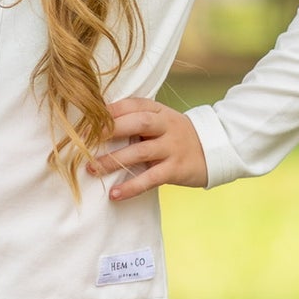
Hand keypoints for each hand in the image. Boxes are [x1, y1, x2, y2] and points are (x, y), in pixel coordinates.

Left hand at [86, 97, 208, 197]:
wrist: (215, 150)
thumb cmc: (176, 136)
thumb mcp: (160, 121)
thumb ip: (135, 119)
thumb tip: (96, 122)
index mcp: (159, 111)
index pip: (132, 104)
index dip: (109, 111)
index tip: (85, 119)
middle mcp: (166, 126)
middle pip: (137, 122)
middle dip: (110, 130)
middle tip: (83, 141)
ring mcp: (172, 147)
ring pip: (140, 152)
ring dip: (114, 161)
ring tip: (92, 168)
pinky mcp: (176, 169)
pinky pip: (151, 178)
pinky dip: (131, 187)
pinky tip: (115, 194)